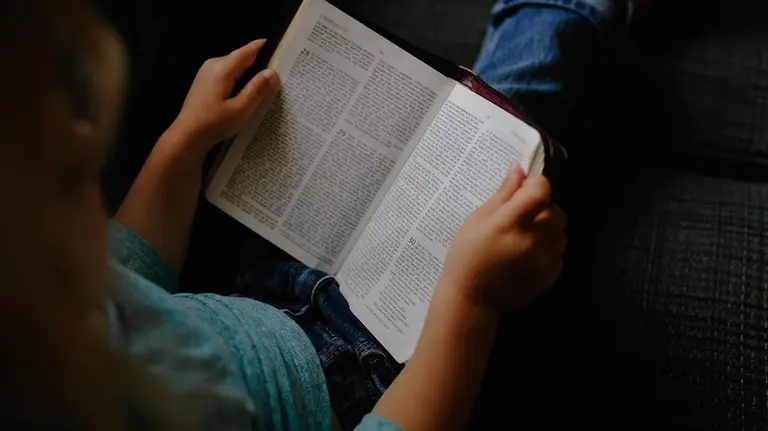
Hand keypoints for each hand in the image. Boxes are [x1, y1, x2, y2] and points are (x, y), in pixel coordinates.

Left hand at [162, 39, 279, 156]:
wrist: (187, 135)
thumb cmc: (214, 123)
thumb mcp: (241, 109)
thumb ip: (257, 89)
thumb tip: (272, 72)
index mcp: (223, 68)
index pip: (248, 50)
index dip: (264, 47)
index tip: (280, 48)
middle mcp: (214, 64)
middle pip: (241, 57)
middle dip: (258, 63)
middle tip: (276, 74)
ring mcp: (206, 71)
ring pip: (234, 66)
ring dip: (247, 72)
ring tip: (263, 84)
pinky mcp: (204, 81)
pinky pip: (226, 73)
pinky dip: (238, 79)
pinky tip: (244, 92)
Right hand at [439, 164, 566, 312]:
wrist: (471, 298)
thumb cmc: (467, 255)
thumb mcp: (477, 220)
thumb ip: (502, 195)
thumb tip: (519, 169)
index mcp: (509, 223)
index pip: (541, 190)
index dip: (536, 185)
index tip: (524, 190)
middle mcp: (531, 240)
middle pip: (557, 211)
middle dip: (544, 208)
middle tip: (525, 215)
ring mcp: (543, 261)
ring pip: (561, 233)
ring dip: (549, 229)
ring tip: (528, 237)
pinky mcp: (549, 277)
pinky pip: (559, 254)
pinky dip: (548, 250)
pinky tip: (529, 255)